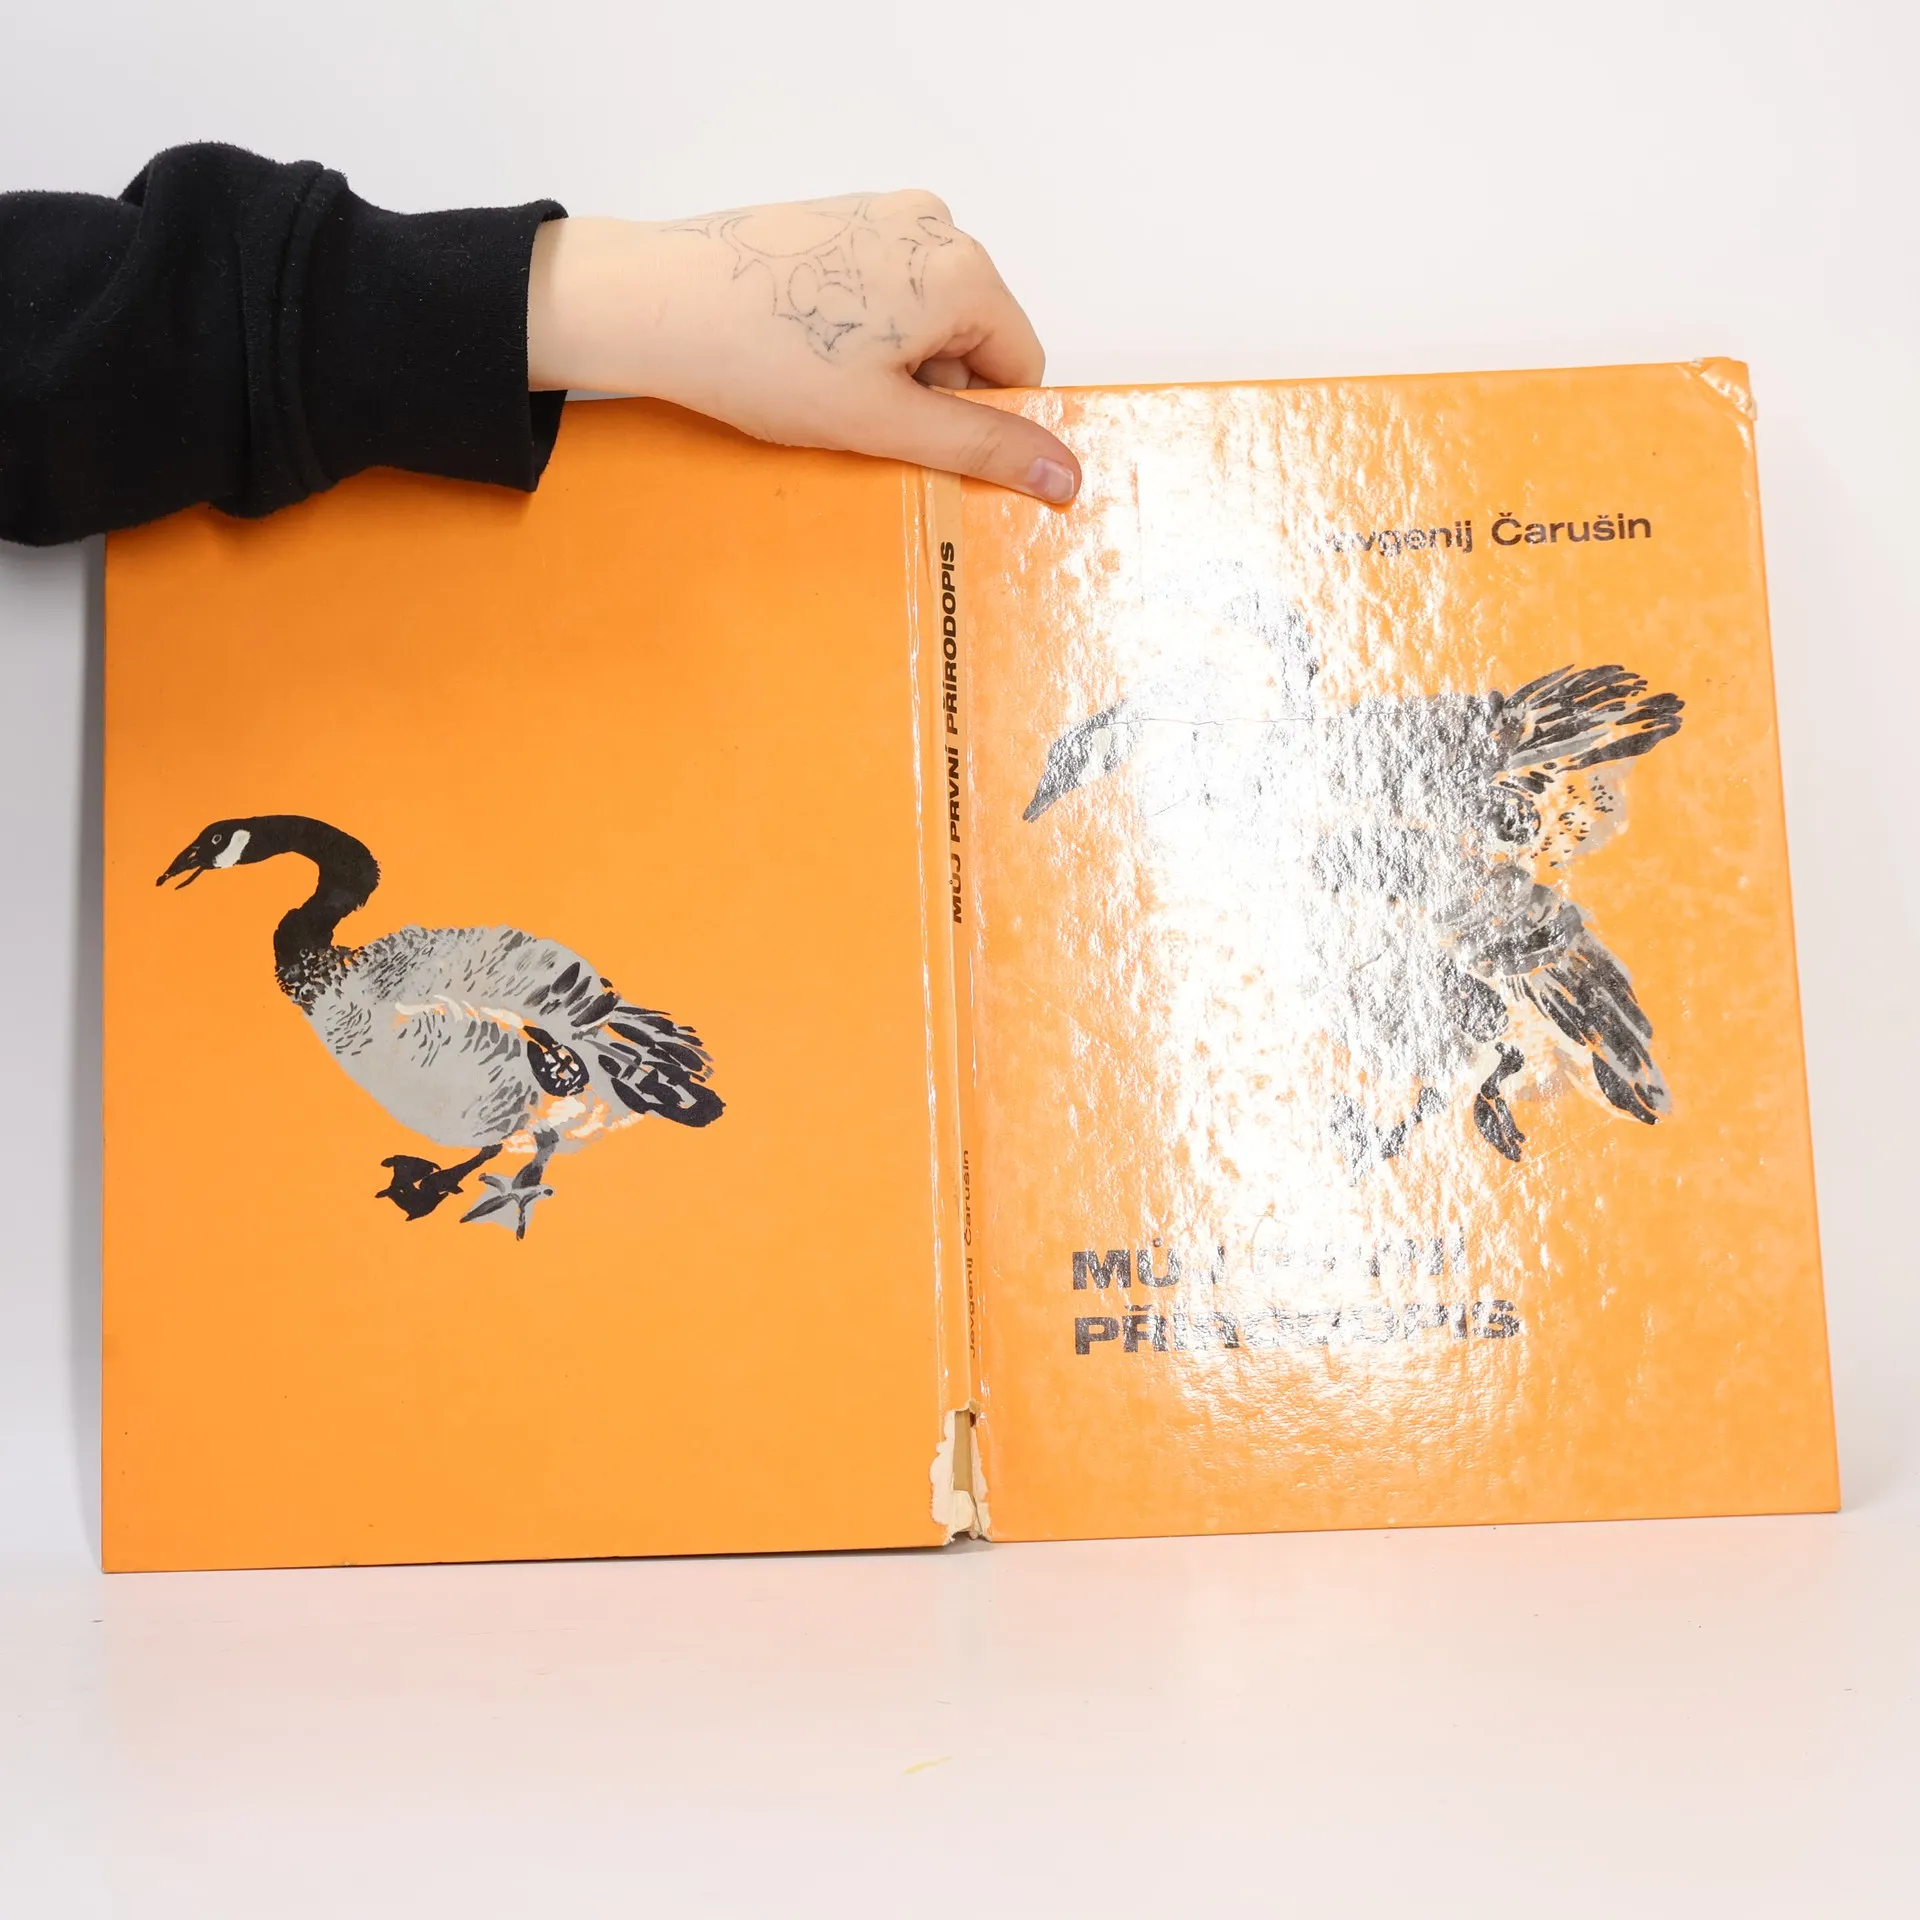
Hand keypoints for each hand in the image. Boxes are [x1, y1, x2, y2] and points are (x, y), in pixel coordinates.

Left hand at [525, 193, 1078, 503]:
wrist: (654, 304)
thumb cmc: (764, 359)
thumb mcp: (888, 422)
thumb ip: (984, 448)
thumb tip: (1068, 473)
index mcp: (964, 270)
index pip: (1021, 366)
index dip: (979, 421)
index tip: (920, 442)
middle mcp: (937, 226)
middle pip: (976, 340)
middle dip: (932, 391)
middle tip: (861, 415)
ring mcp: (885, 216)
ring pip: (927, 321)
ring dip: (893, 368)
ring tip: (825, 385)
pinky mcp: (841, 222)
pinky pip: (885, 294)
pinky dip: (861, 336)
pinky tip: (807, 355)